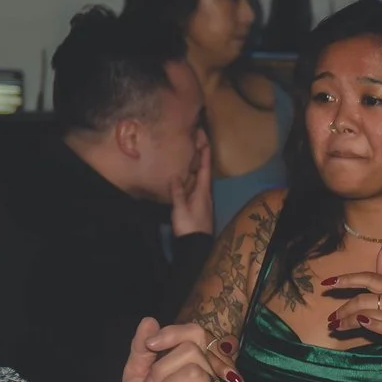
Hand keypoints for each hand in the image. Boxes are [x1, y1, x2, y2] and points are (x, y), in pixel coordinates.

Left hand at [117, 318, 226, 381]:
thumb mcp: (135, 374)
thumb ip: (142, 348)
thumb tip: (149, 320)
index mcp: (193, 364)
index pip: (195, 333)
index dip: (172, 333)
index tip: (149, 346)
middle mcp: (208, 377)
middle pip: (193, 348)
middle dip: (162, 367)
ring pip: (195, 370)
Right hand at [170, 125, 214, 239]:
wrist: (195, 246)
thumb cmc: (189, 226)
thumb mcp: (180, 209)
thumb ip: (178, 192)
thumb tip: (175, 175)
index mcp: (203, 191)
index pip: (206, 166)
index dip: (205, 150)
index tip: (203, 135)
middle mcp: (205, 193)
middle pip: (205, 169)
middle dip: (201, 153)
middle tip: (195, 138)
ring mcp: (203, 199)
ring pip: (201, 177)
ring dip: (197, 164)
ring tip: (190, 151)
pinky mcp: (199, 205)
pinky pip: (197, 185)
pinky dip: (193, 176)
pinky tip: (186, 175)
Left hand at [321, 244, 381, 371]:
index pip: (370, 278)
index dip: (348, 279)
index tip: (327, 283)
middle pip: (365, 298)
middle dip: (344, 308)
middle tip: (332, 317)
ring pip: (369, 314)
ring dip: (348, 321)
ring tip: (336, 326)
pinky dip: (370, 325)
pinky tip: (359, 324)